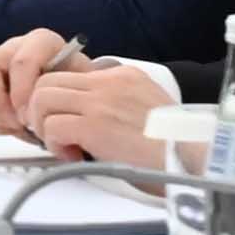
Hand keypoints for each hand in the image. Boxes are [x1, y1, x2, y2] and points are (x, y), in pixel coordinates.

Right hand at [0, 30, 86, 138]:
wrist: (76, 95)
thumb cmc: (79, 87)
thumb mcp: (84, 85)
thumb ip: (68, 92)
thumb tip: (51, 115)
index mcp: (41, 43)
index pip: (21, 61)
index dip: (22, 92)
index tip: (32, 115)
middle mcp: (14, 49)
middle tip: (18, 122)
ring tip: (20, 127)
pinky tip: (14, 127)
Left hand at [14, 58, 174, 162]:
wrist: (195, 159)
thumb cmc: (174, 146)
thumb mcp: (148, 109)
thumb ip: (118, 104)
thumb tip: (86, 118)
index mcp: (123, 76)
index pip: (70, 74)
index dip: (57, 99)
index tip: (63, 122)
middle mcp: (110, 82)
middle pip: (47, 81)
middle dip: (39, 110)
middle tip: (52, 134)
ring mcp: (102, 102)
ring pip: (42, 98)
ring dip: (43, 125)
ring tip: (63, 146)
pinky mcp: (95, 125)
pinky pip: (52, 126)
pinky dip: (54, 144)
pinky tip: (73, 156)